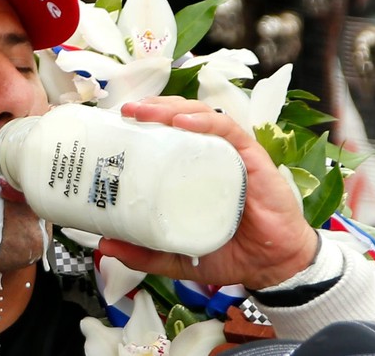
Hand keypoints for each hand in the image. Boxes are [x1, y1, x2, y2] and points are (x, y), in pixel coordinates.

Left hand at [98, 97, 318, 289]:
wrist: (270, 267)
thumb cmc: (228, 252)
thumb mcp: (174, 255)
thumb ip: (142, 252)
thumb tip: (104, 246)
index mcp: (191, 170)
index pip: (167, 134)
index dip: (143, 122)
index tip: (116, 122)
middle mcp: (210, 156)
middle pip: (180, 117)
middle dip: (153, 108)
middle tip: (126, 111)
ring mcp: (231, 155)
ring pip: (201, 117)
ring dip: (172, 108)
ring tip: (148, 111)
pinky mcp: (252, 159)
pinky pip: (229, 131)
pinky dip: (206, 122)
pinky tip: (184, 121)